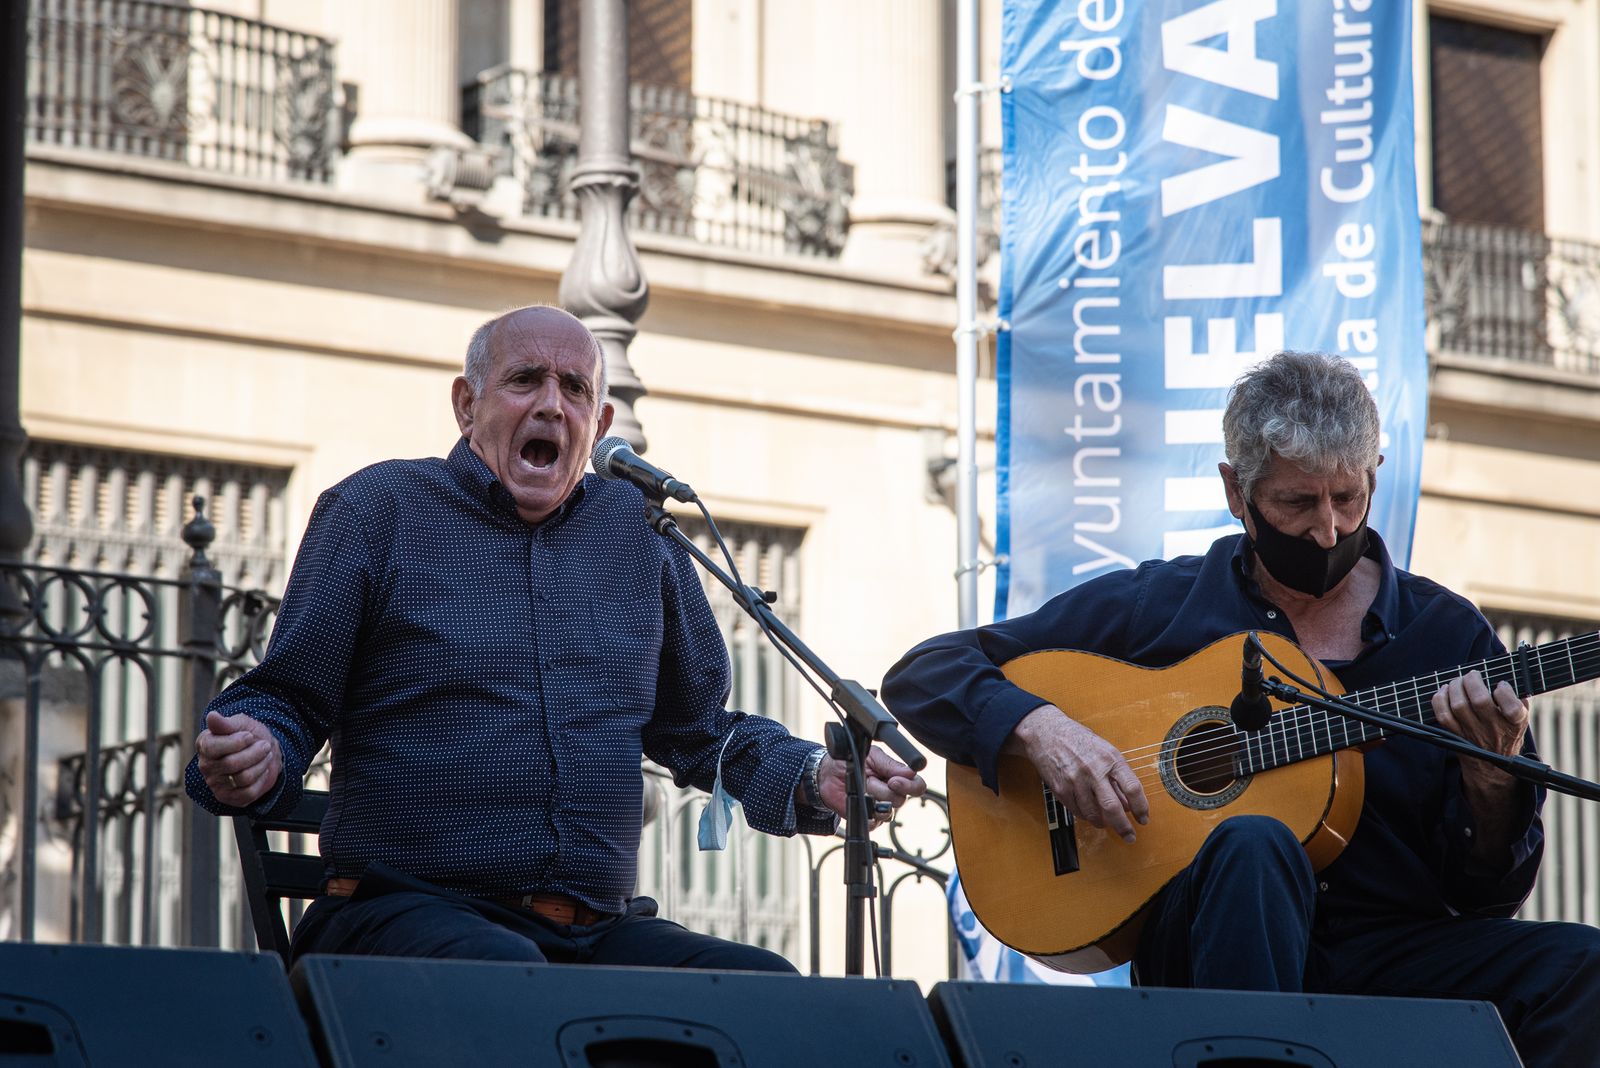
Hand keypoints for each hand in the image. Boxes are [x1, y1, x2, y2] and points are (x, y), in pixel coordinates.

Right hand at [196, 710, 283, 807]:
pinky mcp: (228, 797)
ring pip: (243, 778)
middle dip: (254, 753)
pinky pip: (248, 793)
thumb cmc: (249, 735)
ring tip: (265, 755)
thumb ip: (226, 723)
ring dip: (261, 764)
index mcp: (204, 745)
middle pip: (231, 764)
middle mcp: (206, 766)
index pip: (212, 748)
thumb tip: (212, 716)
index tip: (250, 736)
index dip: (235, 742)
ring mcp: (215, 784)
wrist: (263, 751)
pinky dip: (261, 779)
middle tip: (265, 745)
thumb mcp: (241, 724)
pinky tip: (262, 770)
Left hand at [816, 747, 927, 827]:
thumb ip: (891, 764)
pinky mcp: (869, 820)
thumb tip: (912, 772)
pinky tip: (859, 802)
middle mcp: (892, 794)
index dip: (909, 786)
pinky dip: (866, 814)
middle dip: (883, 789)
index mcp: (897, 777)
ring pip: (888, 813)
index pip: (917, 786)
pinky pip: (874, 824)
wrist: (828, 775)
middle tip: (870, 780)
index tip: (893, 780)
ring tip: (862, 789)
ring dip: (873, 799)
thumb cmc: (851, 762)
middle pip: (901, 800)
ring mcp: (881, 808)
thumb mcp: (872, 756)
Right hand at [1012, 703, 1147, 842]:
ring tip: (1106, 823)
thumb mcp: (1104, 751)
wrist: (1046, 733)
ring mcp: (1076, 781)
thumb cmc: (1078, 739)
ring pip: (1094, 814)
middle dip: (1124, 827)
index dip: (1141, 807)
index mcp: (1110, 758)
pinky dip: (1086, 817)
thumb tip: (1128, 804)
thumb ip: (1117, 777)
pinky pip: (1078, 812)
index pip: (1132, 788)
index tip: (1143, 818)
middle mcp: (1094, 770)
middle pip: (1113, 807)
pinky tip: (1090, 814)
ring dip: (1103, 823)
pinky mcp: (1061, 789)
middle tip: (1129, 836)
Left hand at [1432, 670, 1528, 790]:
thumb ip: (1518, 699)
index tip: (1500, 685)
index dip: (1504, 691)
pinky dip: (1439, 699)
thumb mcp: (1521, 719)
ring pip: (1458, 706)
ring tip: (1459, 681)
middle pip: (1479, 701)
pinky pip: (1442, 715)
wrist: (1492, 767)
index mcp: (1514, 724)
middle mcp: (1493, 729)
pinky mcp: (1455, 735)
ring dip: (1455, 687)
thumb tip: (1505, 676)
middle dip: (1472, 681)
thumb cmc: (1506, 732)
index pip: (1512, 707)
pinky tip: (1444, 690)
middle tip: (1473, 675)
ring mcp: (1472, 733)